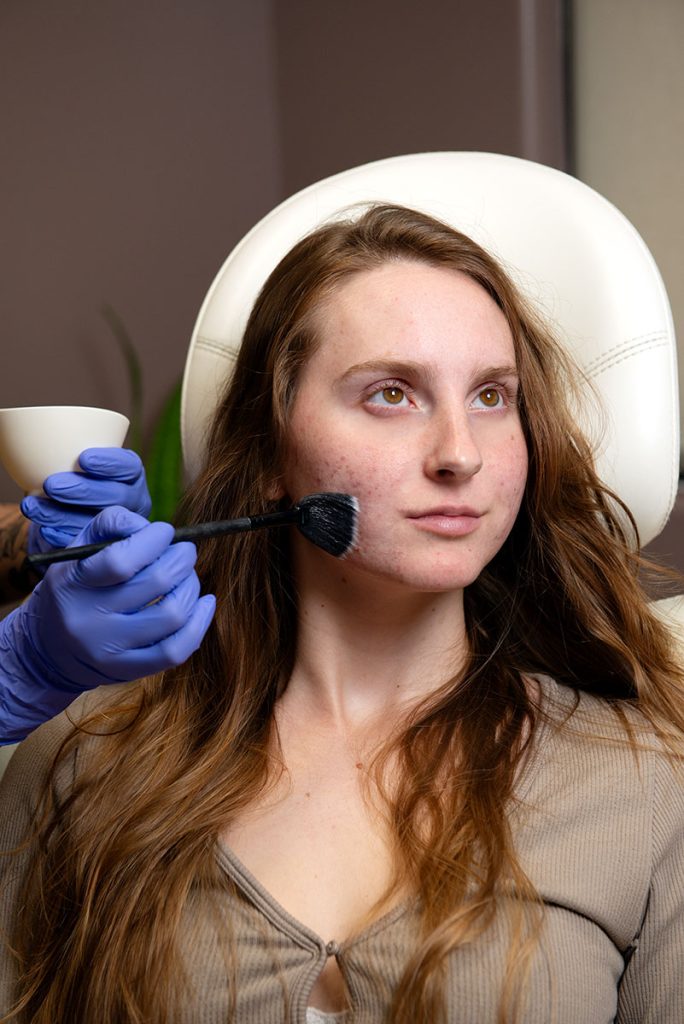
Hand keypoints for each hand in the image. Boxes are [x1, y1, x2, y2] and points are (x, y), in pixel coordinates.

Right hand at [17, 506, 214, 690]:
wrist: (50, 648)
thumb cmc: (78, 585)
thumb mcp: (79, 548)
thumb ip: (113, 524)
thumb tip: (151, 527)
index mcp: (74, 582)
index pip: (121, 560)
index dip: (154, 539)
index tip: (164, 532)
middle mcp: (89, 619)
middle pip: (156, 583)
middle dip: (182, 559)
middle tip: (184, 552)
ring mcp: (110, 648)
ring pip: (172, 615)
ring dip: (192, 587)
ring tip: (187, 577)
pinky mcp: (128, 670)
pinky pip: (176, 650)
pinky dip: (200, 622)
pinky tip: (205, 603)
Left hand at [21, 447, 151, 554]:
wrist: (78, 513)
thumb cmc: (78, 478)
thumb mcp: (83, 465)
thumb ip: (74, 457)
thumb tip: (44, 442)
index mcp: (132, 475)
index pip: (129, 466)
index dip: (109, 463)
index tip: (83, 458)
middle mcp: (134, 501)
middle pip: (116, 496)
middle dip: (83, 490)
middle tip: (51, 485)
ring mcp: (123, 526)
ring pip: (98, 521)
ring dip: (62, 514)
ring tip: (32, 505)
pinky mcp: (106, 546)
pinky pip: (87, 544)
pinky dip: (63, 535)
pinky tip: (45, 529)